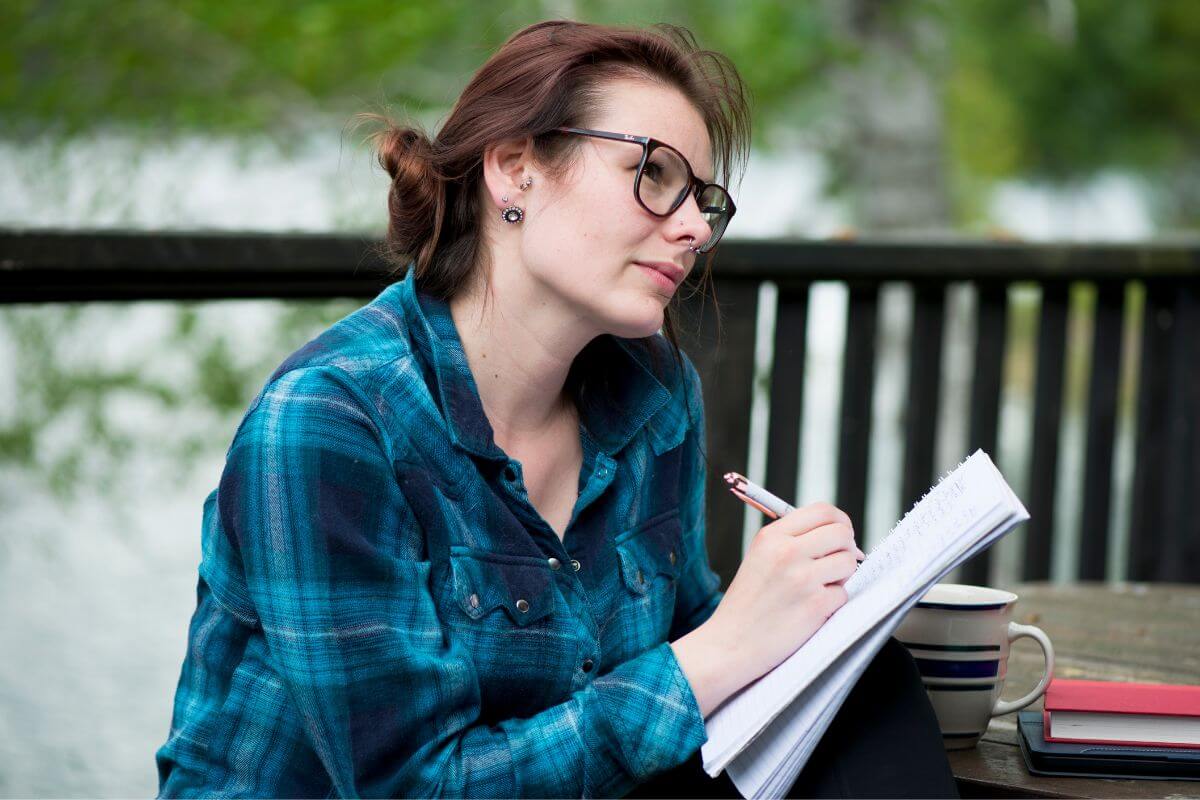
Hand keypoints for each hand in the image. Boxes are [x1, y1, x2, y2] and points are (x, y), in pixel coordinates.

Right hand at [671, 503, 862, 715]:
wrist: (730, 644)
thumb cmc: (747, 603)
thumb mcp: (759, 557)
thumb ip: (793, 540)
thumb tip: (840, 534)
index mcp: (772, 536)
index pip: (822, 511)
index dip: (839, 521)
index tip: (840, 534)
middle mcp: (787, 552)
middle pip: (842, 533)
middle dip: (846, 548)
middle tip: (836, 563)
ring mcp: (802, 579)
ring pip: (848, 563)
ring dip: (840, 577)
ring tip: (817, 589)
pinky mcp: (815, 606)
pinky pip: (843, 594)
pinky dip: (831, 604)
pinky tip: (808, 611)